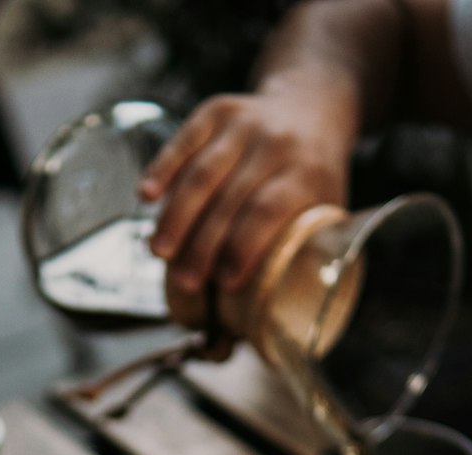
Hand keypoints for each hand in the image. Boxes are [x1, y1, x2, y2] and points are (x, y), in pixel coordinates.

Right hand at [139, 83, 357, 298]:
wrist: (313, 107)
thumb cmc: (313, 181)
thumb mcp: (326, 214)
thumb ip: (296, 260)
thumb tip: (244, 331)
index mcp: (308, 173)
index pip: (269, 210)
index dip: (243, 247)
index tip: (224, 283)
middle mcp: (276, 143)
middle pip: (231, 198)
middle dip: (203, 244)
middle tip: (184, 281)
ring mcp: (244, 123)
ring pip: (203, 172)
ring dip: (177, 215)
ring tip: (158, 252)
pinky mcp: (217, 111)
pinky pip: (184, 140)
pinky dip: (163, 168)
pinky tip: (146, 196)